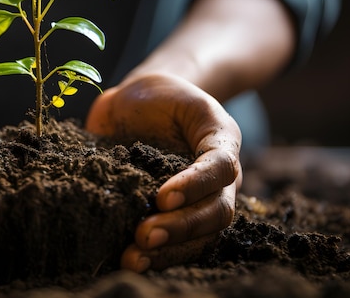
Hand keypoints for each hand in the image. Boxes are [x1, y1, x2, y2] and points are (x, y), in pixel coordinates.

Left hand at [85, 73, 241, 271]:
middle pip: (214, 211)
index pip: (220, 168)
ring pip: (200, 235)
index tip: (161, 197)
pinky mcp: (175, 213)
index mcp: (220, 142)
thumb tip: (129, 155)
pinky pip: (177, 241)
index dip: (194, 185)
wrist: (148, 105)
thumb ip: (161, 113)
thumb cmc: (159, 96)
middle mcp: (218, 178)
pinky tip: (129, 259)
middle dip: (181, 228)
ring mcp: (199, 199)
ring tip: (134, 258)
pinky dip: (157, 254)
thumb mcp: (167, 90)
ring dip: (170, 251)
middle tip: (143, 236)